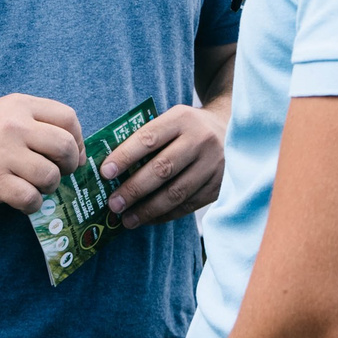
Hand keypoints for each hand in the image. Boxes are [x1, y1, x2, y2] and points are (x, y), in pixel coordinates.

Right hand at [0, 95, 83, 212]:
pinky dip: (33, 204)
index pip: (68, 117)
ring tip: (35, 186)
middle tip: (59, 173)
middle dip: (69, 165)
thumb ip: (36, 123)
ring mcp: (4, 154)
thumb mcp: (3, 112)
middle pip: (65, 147)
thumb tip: (74, 149)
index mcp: (19, 105)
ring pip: (51, 176)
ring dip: (49, 187)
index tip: (73, 154)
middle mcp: (14, 126)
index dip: (78, 140)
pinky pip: (31, 198)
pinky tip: (23, 200)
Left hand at [98, 103, 226, 228]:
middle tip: (113, 204)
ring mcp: (213, 164)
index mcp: (182, 118)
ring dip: (148, 209)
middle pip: (162, 168)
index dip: (125, 156)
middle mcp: (201, 140)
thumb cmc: (188, 128)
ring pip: (176, 192)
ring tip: (126, 219)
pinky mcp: (219, 185)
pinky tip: (148, 219)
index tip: (105, 172)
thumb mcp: (172, 120)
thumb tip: (112, 170)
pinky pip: (188, 205)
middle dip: (134, 189)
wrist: (231, 131)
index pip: (149, 138)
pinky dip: (165, 215)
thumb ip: (147, 139)